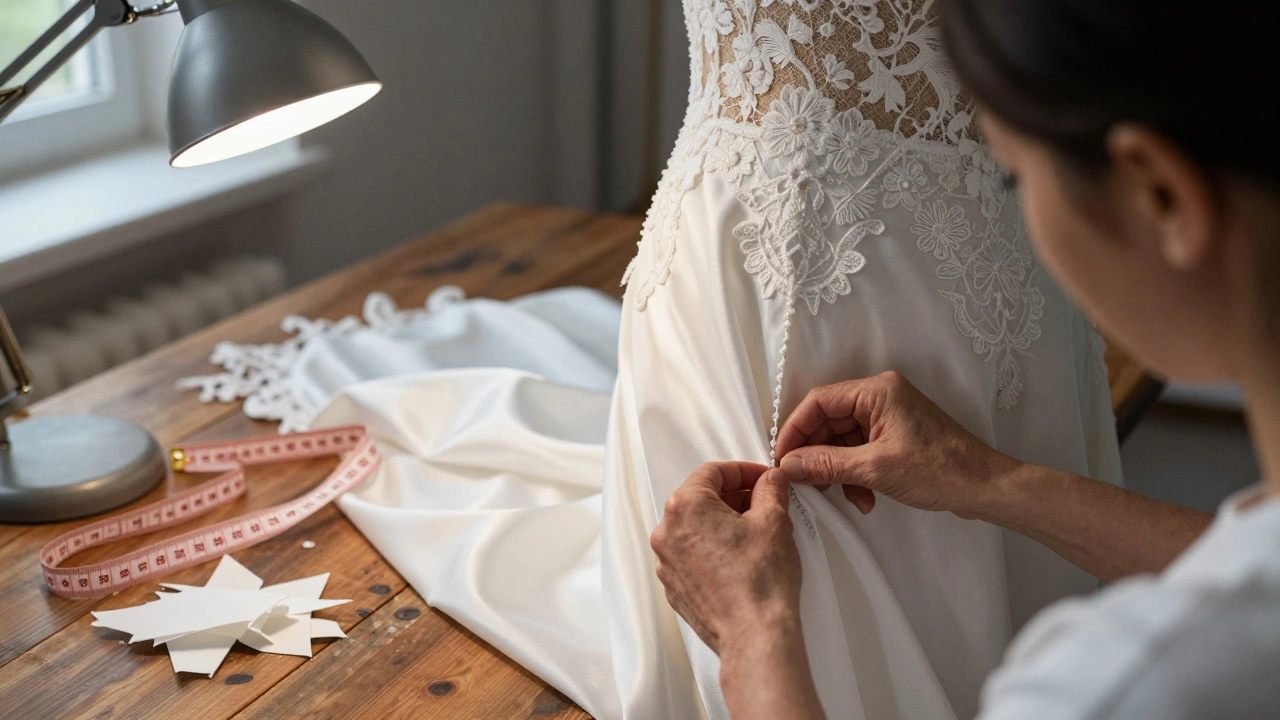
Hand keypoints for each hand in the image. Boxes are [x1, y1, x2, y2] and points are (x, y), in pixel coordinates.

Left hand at [649, 462, 801, 654]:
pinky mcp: (675, 587)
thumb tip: (770, 482)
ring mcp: (667, 563)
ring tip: (754, 533)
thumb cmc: (759, 584)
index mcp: (685, 507)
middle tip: (762, 503)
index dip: (742, 471)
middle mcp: (667, 533)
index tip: (760, 478)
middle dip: (733, 497)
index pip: (713, 472)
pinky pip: (692, 555)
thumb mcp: (774, 521)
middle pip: (700, 499)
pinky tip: (740, 558)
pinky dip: (713, 550)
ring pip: (695, 528)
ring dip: (722, 524)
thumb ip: (770, 491)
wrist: (754, 635)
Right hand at [774, 371, 1021, 518]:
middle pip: (829, 421)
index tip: (782, 458)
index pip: (819, 402)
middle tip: (806, 483)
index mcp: (877, 391)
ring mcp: (889, 416)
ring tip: (846, 497)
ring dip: (838, 470)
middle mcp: (881, 397)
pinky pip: (860, 450)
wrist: (984, 487)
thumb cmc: (941, 470)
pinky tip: (864, 498)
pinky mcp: (895, 436)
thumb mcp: (875, 469)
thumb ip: (826, 464)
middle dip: (817, 455)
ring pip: (842, 440)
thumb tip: (789, 465)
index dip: (795, 430)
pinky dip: (855, 474)